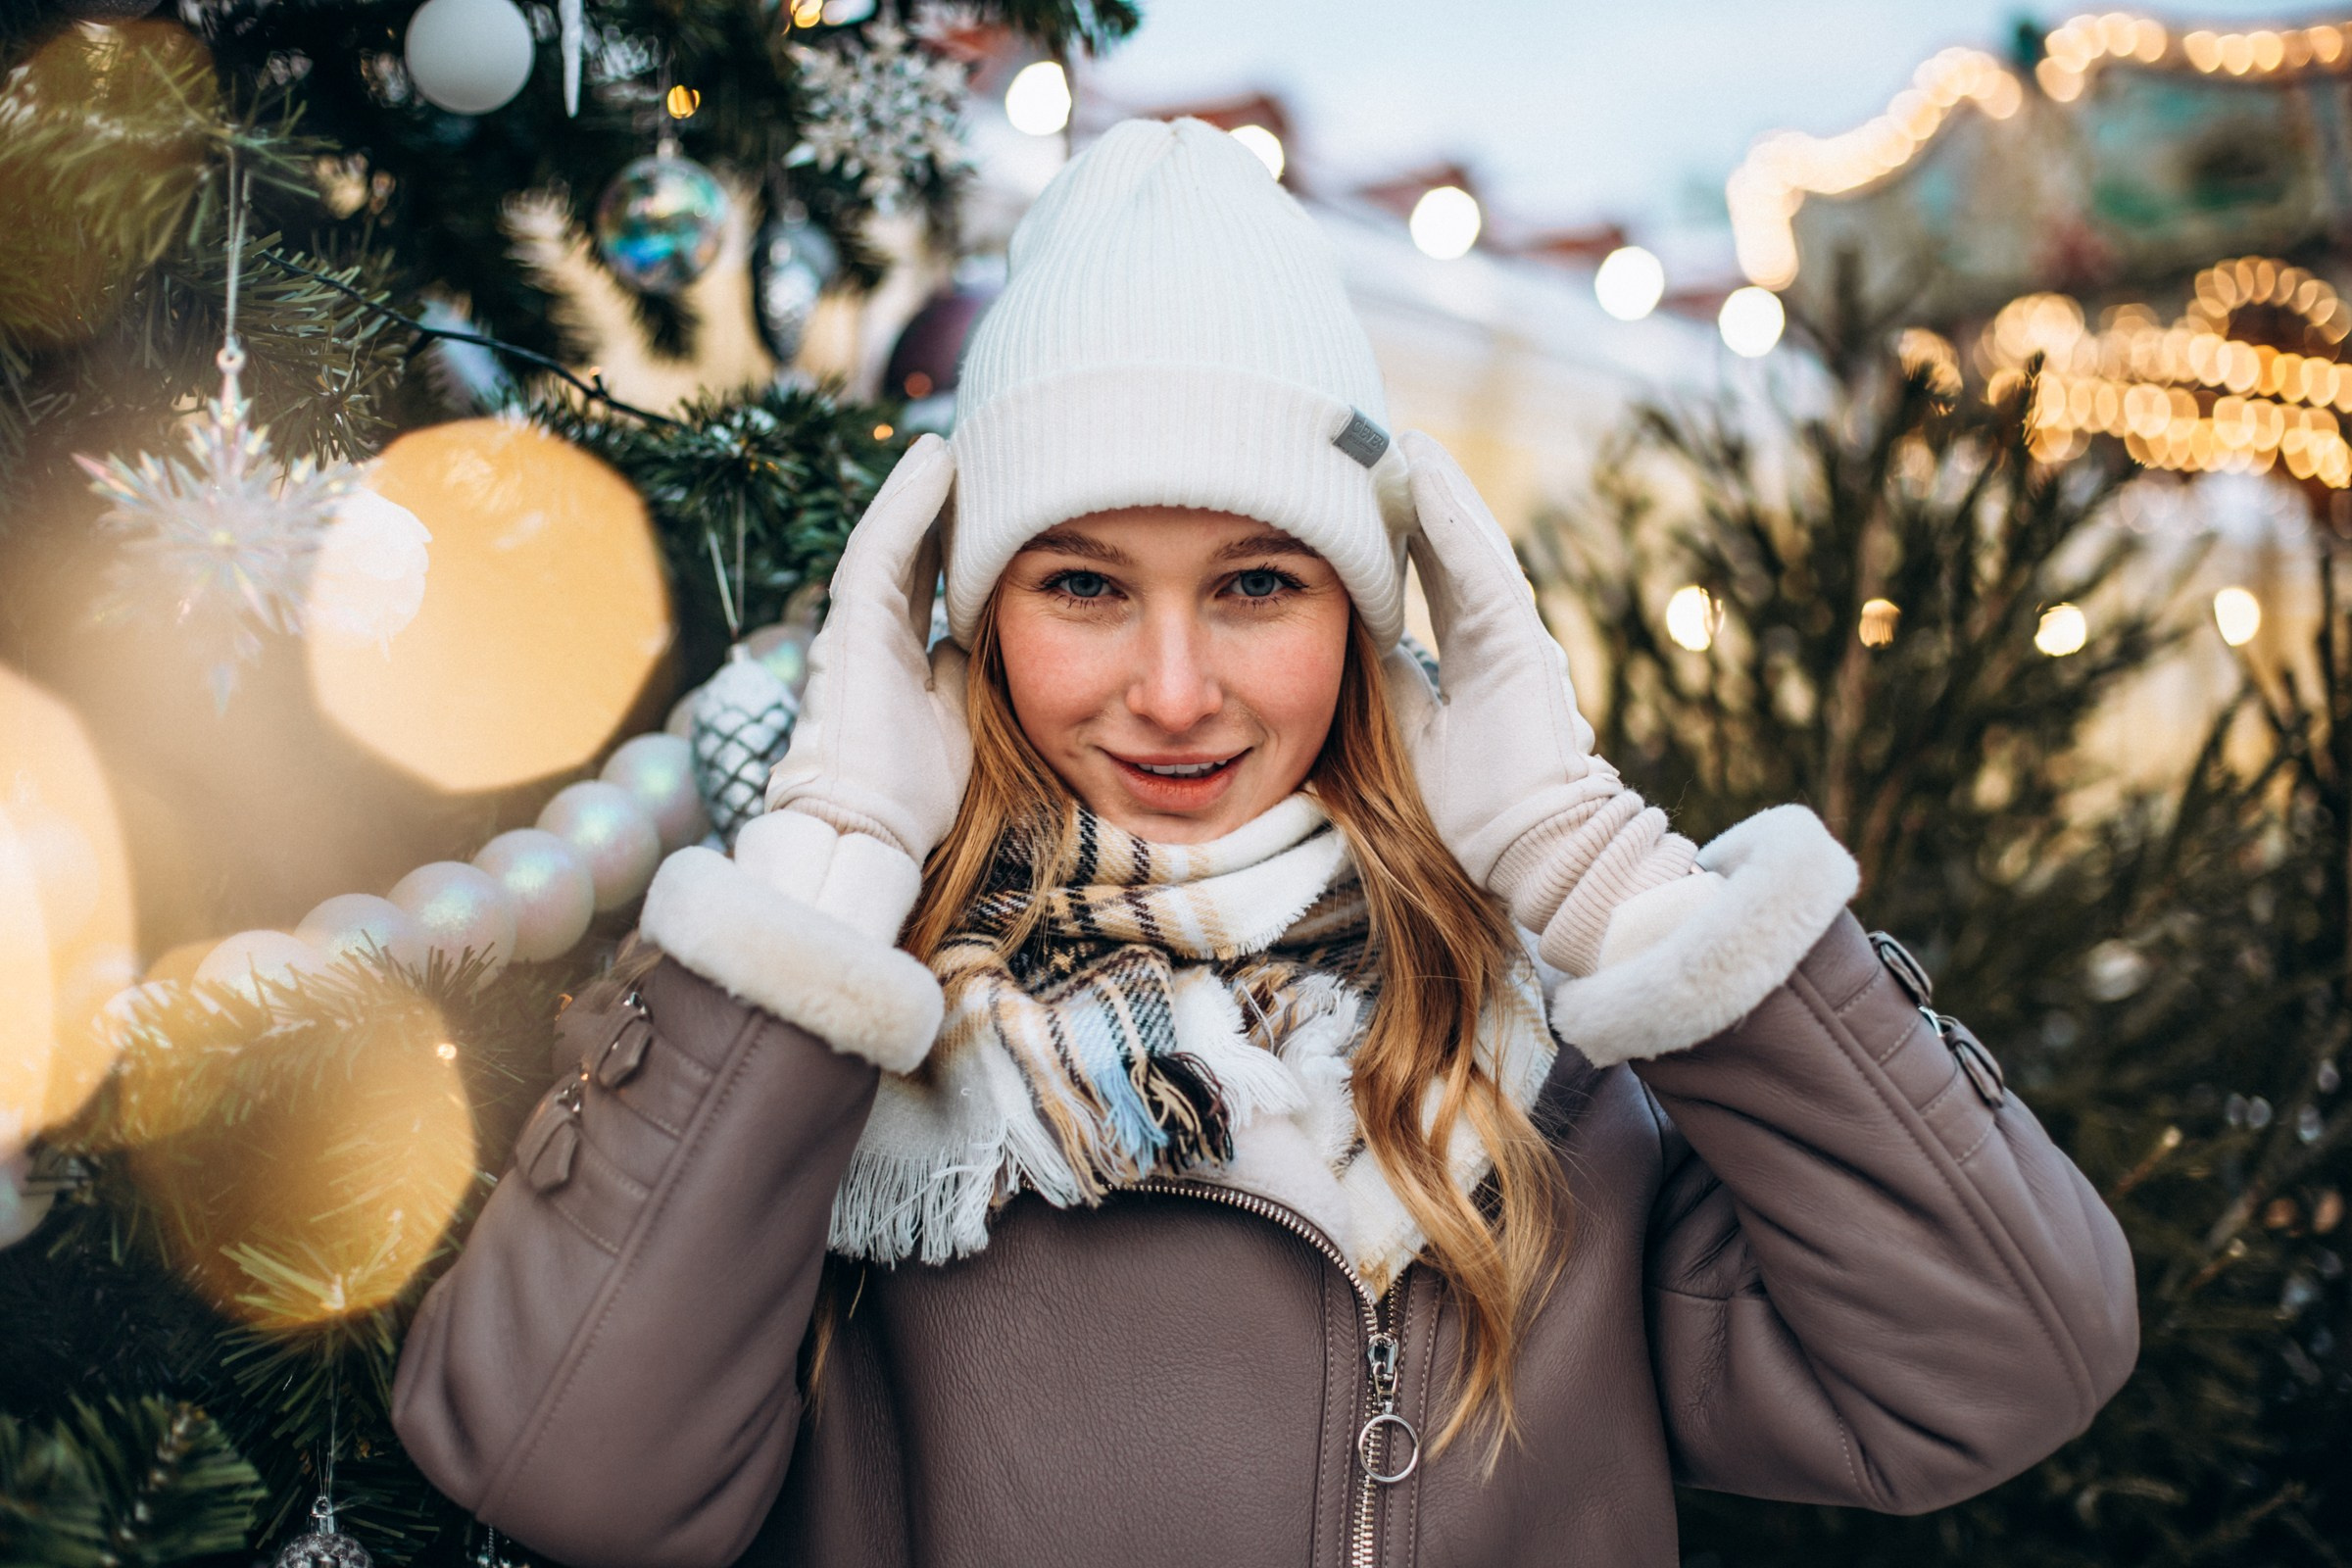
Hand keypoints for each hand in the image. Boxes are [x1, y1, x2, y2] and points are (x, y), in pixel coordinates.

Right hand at [764, 435, 968, 863]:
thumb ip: (958, 679)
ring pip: (890, 540)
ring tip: (954, 445)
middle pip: (908, 554)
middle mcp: (868, 636)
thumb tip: (971, 643)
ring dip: (920, 492)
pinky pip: (880, 548)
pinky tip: (933, 464)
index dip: (951, 546)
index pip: (925, 586)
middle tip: (976, 461)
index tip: (987, 512)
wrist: (864, 833)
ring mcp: (853, 628)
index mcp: (894, 661)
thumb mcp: (953, 725)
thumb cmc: (908, 797)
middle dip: (938, 509)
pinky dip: (906, 504)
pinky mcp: (849, 626)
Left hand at [1382, 431, 1690, 968]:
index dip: (1407, 536)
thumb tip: (1365, 639)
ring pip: (1470, 545)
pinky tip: (1426, 472)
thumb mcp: (1413, 731)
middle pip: (1455, 550)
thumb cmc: (1476, 811)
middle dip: (1422, 498)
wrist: (1534, 854)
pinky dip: (1453, 517)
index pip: (1436, 579)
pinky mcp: (1520, 642)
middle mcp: (1501, 637)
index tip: (1371, 495)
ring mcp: (1516, 636)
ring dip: (1437, 490)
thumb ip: (1397, 680)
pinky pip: (1481, 566)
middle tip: (1385, 447)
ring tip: (1403, 441)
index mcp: (1477, 657)